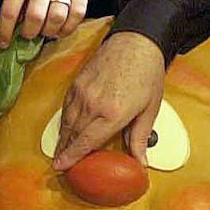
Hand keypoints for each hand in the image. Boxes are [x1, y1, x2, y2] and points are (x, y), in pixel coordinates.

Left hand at [0, 0, 97, 47]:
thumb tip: (15, 22)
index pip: (10, 9)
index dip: (5, 31)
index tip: (4, 43)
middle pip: (35, 17)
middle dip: (30, 33)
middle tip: (29, 34)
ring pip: (56, 18)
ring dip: (50, 32)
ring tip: (46, 31)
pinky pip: (76, 15)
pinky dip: (68, 28)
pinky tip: (62, 29)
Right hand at [54, 31, 165, 170]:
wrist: (136, 43)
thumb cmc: (147, 74)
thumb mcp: (150, 109)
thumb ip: (140, 138)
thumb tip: (140, 162)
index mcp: (113, 114)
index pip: (86, 142)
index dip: (72, 157)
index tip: (61, 167)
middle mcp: (94, 104)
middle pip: (73, 134)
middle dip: (64, 151)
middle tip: (59, 164)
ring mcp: (83, 92)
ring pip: (67, 121)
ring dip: (62, 137)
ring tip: (60, 150)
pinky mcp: (78, 82)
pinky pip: (66, 106)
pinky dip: (64, 119)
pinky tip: (65, 127)